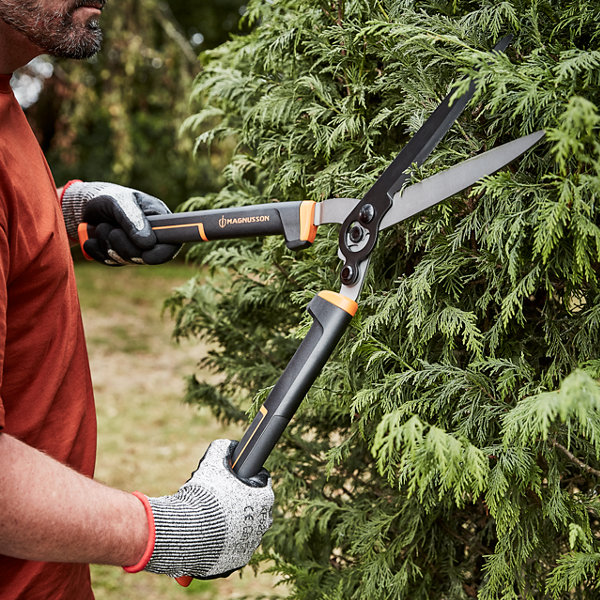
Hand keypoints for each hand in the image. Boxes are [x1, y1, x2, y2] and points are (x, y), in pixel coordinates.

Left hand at [61, 181, 180, 265]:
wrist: (88, 202)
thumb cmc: (109, 196)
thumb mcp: (120, 201)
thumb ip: (134, 220)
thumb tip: (148, 243)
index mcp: (161, 220)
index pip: (171, 245)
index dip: (160, 254)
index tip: (145, 255)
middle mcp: (152, 236)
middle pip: (146, 257)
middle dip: (124, 246)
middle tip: (111, 230)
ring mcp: (137, 247)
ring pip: (127, 260)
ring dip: (108, 245)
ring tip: (101, 227)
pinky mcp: (122, 254)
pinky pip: (112, 262)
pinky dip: (99, 252)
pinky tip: (93, 239)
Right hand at [126, 439, 273, 578]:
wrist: (189, 531)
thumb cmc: (204, 495)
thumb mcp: (213, 462)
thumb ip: (224, 449)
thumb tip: (230, 446)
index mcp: (264, 498)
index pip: (261, 483)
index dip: (246, 479)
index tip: (235, 479)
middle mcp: (263, 522)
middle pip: (253, 508)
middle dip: (239, 503)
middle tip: (219, 499)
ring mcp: (251, 544)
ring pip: (243, 530)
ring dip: (230, 525)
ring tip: (210, 519)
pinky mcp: (237, 561)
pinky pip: (231, 550)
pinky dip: (221, 545)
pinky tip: (208, 536)